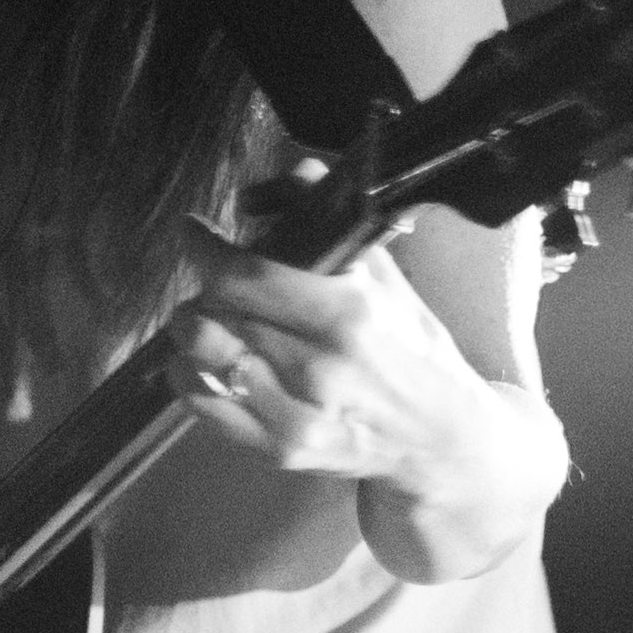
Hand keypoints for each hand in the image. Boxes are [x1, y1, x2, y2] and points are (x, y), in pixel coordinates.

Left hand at [160, 226, 497, 489]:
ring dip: (192, 331)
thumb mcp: (386, 275)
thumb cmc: (412, 348)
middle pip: (218, 314)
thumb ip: (332, 220)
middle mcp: (321, 367)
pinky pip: (204, 406)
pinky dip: (189, 377)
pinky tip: (202, 362)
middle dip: (205, 288)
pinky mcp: (282, 451)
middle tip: (213, 280)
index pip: (247, 276)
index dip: (206, 249)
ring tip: (205, 319)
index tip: (193, 232)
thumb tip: (279, 180)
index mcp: (350, 315)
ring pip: (202, 359)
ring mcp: (299, 414)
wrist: (443, 438)